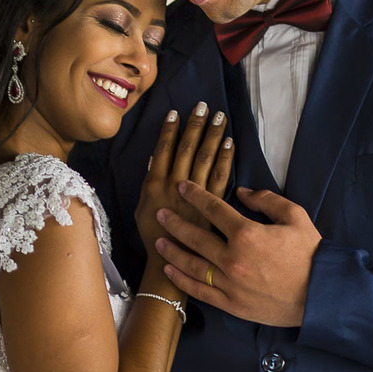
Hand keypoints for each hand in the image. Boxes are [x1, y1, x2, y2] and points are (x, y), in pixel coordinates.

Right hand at [135, 102, 233, 259]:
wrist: (173, 265)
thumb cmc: (155, 238)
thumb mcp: (141, 210)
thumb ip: (148, 184)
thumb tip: (154, 160)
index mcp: (154, 186)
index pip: (163, 150)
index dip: (170, 130)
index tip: (176, 112)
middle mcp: (174, 187)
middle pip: (186, 149)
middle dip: (195, 126)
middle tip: (203, 106)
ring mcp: (195, 197)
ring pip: (204, 159)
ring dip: (212, 136)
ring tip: (220, 118)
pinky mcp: (212, 207)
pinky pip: (220, 178)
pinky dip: (226, 159)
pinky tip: (230, 143)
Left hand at [155, 184, 320, 326]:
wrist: (321, 295)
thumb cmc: (310, 254)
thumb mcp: (295, 217)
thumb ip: (266, 200)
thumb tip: (242, 192)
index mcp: (247, 234)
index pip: (213, 208)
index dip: (196, 195)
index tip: (183, 187)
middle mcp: (232, 258)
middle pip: (195, 236)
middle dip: (175, 222)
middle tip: (161, 213)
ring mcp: (229, 283)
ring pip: (191, 264)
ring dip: (172, 251)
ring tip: (158, 242)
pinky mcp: (231, 304)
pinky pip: (200, 291)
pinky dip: (182, 280)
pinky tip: (170, 271)